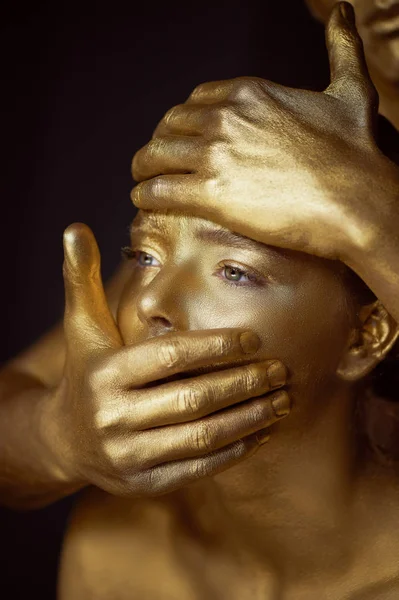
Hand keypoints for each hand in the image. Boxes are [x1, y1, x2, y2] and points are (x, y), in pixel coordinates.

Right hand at [53, 223, 289, 496]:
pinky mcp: (145, 482)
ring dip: (250, 417)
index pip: (170, 356)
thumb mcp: (82, 327)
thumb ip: (82, 278)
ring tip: (283, 399)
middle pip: (194, 398)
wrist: (65, 439)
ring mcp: (130, 455)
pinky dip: (237, 448)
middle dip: (244, 382)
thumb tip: (76, 228)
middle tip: (281, 368)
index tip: (254, 338)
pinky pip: (200, 467)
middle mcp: (115, 417)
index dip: (216, 346)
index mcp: (106, 374)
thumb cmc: (86, 373)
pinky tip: (263, 430)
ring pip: (203, 436)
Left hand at [131, 2, 398, 262]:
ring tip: (141, 179)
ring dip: (143, 168)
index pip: (197, 99)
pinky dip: (145, 194)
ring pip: (156, 156)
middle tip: (155, 160)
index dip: (184, 120)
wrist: (357, 198)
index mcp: (249, 92)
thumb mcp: (350, 89)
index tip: (181, 136)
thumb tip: (345, 12)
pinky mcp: (211, 194)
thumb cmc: (356, 150)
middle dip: (159, 142)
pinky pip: (160, 191)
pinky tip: (142, 199)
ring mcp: (215, 154)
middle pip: (170, 125)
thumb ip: (341, 48)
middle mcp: (225, 117)